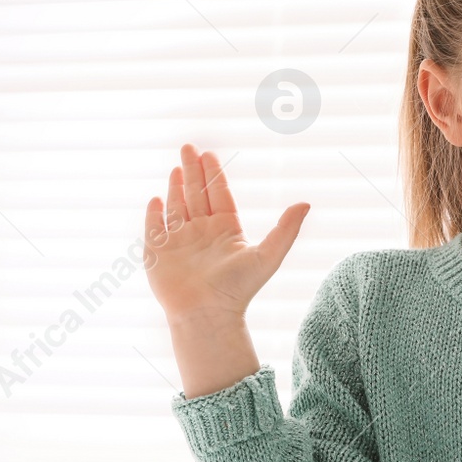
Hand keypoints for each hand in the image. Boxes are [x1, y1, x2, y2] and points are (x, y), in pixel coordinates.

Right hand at [144, 144, 309, 319]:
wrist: (207, 315)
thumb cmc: (238, 289)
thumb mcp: (268, 256)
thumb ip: (286, 229)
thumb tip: (306, 203)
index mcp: (226, 231)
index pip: (219, 195)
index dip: (213, 175)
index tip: (209, 154)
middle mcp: (202, 234)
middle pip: (197, 195)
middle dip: (192, 171)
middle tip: (189, 147)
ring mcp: (180, 243)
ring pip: (177, 208)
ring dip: (175, 187)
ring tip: (176, 166)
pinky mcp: (159, 254)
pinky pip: (155, 228)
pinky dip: (155, 213)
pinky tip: (156, 199)